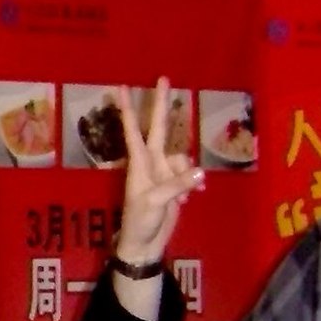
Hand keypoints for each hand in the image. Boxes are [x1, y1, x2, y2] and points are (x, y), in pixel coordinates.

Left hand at [110, 78, 204, 265]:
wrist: (145, 243)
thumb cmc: (140, 221)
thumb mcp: (155, 203)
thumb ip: (176, 185)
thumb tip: (199, 173)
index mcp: (139, 164)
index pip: (133, 131)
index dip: (129, 110)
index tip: (121, 88)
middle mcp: (152, 162)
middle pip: (159, 127)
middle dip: (161, 104)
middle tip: (163, 77)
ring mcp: (164, 172)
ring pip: (184, 158)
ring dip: (188, 174)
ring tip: (182, 197)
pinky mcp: (177, 183)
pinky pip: (192, 174)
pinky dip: (194, 184)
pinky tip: (191, 200)